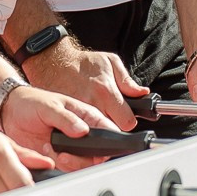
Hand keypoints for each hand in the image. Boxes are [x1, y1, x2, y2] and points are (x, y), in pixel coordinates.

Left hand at [0, 85, 114, 171]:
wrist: (10, 112)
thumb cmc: (32, 103)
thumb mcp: (50, 106)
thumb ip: (67, 119)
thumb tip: (83, 131)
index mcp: (87, 117)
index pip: (107, 130)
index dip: (108, 141)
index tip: (95, 148)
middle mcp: (82, 134)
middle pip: (97, 154)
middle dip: (82, 158)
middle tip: (64, 154)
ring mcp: (71, 147)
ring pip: (82, 164)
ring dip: (67, 162)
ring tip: (49, 148)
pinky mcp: (58, 158)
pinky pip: (65, 168)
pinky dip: (55, 164)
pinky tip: (44, 152)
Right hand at [24, 39, 147, 129]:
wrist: (54, 61)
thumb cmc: (84, 62)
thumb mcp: (111, 62)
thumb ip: (128, 81)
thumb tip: (142, 93)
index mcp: (106, 92)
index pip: (126, 122)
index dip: (128, 121)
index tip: (126, 117)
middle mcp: (92, 104)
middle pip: (110, 130)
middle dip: (113, 126)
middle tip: (111, 116)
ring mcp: (77, 113)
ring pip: (94, 133)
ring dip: (97, 129)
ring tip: (96, 118)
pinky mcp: (65, 117)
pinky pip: (78, 130)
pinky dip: (81, 128)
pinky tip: (82, 120)